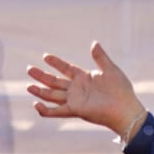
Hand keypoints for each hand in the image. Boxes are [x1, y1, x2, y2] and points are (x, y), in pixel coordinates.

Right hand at [27, 41, 146, 139]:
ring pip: (53, 95)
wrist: (126, 109)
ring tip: (28, 86)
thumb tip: (94, 43)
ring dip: (40, 91)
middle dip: (42, 76)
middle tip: (29, 69)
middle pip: (55, 81)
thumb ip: (100, 57)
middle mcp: (77, 89)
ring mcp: (75, 100)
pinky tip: (36, 105)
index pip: (66, 68)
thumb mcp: (110, 70)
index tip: (45, 56)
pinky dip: (46, 110)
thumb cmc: (121, 90)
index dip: (56, 63)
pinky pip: (57, 111)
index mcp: (84, 78)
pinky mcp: (75, 110)